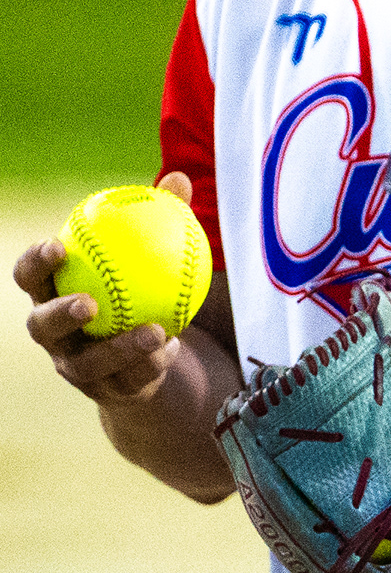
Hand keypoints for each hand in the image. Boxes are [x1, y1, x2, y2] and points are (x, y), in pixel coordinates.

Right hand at [14, 171, 194, 406]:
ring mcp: (77, 366)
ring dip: (118, 348)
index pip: (30, 277)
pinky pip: (128, 379)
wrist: (149, 354)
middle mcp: (55, 334)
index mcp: (54, 293)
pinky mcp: (107, 391)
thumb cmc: (141, 288)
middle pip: (41, 326)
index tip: (58, 245)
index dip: (35, 263)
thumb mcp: (152, 256)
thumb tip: (177, 180)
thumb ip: (160, 219)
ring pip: (87, 363)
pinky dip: (151, 363)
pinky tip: (173, 346)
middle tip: (89, 302)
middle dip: (58, 314)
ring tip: (151, 331)